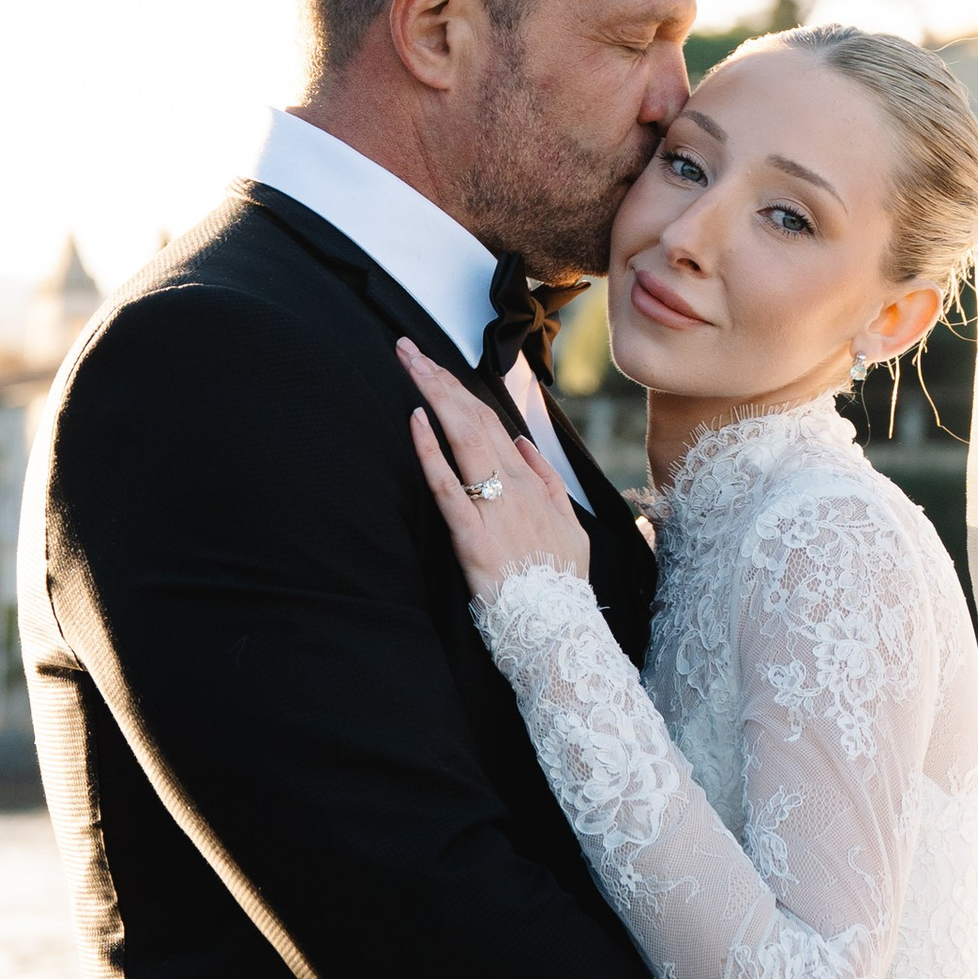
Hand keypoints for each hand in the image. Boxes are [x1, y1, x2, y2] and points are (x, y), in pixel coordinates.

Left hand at [400, 340, 591, 599]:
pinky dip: (431, 450)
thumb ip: (548, 482)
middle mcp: (512, 487)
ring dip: (433, 396)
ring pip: (462, 439)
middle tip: (407, 348)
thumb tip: (525, 444)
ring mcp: (492, 509)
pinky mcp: (471, 537)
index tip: (433, 365)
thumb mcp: (570, 527)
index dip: (459, 390)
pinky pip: (448, 486)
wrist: (559, 630)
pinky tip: (416, 420)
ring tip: (408, 365)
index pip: (491, 422)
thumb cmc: (561, 584)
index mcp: (531, 484)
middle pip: (472, 418)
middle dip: (438, 379)